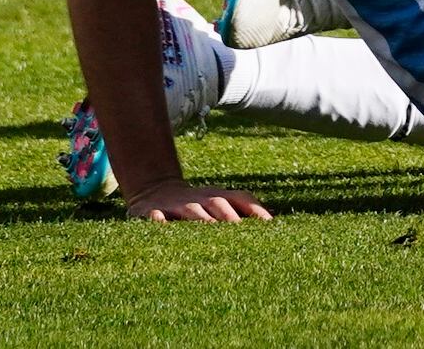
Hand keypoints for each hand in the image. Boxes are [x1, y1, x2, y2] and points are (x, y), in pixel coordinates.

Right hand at [126, 179, 272, 222]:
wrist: (155, 190)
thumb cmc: (196, 205)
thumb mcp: (218, 204)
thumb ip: (242, 210)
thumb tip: (272, 226)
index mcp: (218, 196)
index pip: (240, 198)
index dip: (255, 209)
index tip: (270, 225)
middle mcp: (200, 198)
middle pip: (218, 203)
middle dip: (230, 217)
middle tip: (241, 232)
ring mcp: (175, 204)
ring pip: (190, 211)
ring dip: (201, 219)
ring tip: (210, 230)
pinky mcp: (151, 212)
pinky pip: (155, 216)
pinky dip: (159, 220)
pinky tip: (162, 224)